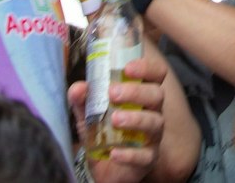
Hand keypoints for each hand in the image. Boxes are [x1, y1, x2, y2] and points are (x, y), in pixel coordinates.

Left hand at [70, 53, 169, 181]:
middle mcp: (152, 112)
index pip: (155, 74)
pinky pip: (145, 155)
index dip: (147, 67)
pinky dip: (130, 154)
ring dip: (136, 119)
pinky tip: (114, 153)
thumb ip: (82, 99)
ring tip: (115, 119)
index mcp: (141, 95)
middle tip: (113, 93)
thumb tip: (78, 88)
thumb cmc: (103, 132)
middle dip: (136, 92)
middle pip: (156, 95)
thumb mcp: (88, 113)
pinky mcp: (148, 158)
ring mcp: (153, 136)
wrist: (104, 167)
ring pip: (155, 123)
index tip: (127, 68)